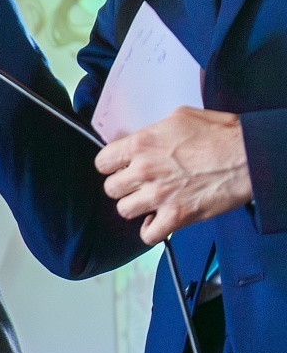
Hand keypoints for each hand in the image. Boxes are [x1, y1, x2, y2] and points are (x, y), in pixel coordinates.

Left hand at [97, 108, 251, 244]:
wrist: (250, 155)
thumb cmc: (222, 134)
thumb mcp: (180, 117)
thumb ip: (153, 130)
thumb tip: (142, 139)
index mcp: (141, 144)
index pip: (102, 162)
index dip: (112, 166)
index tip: (122, 167)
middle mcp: (144, 170)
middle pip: (111, 188)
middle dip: (124, 187)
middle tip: (141, 184)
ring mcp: (158, 196)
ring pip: (124, 210)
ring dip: (137, 207)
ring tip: (151, 201)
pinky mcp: (176, 216)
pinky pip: (148, 234)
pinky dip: (152, 231)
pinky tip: (160, 220)